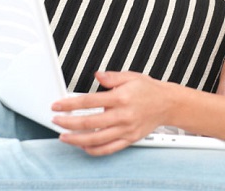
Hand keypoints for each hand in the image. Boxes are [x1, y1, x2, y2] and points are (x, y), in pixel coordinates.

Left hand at [52, 71, 169, 155]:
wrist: (168, 104)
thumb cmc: (149, 90)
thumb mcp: (131, 76)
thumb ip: (112, 77)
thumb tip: (97, 75)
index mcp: (121, 97)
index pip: (89, 101)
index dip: (70, 104)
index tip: (58, 105)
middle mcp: (122, 115)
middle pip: (89, 122)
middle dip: (68, 123)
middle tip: (56, 121)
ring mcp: (125, 129)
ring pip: (96, 139)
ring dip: (76, 139)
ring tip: (64, 137)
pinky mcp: (129, 139)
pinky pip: (108, 149)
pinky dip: (94, 150)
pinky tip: (83, 146)